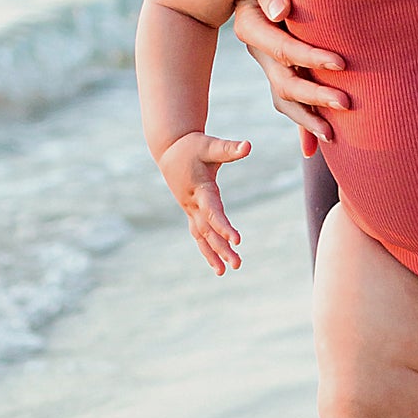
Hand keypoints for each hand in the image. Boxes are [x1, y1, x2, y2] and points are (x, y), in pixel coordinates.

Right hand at [157, 130, 250, 272]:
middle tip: (237, 264)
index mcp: (200, 189)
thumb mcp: (210, 145)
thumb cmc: (192, 146)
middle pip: (208, 230)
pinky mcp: (191, 212)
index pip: (213, 212)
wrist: (169, 149)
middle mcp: (193, 204)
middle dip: (222, 248)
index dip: (224, 226)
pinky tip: (217, 264)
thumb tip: (248, 146)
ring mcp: (190, 210)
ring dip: (213, 254)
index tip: (237, 240)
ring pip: (201, 237)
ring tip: (225, 272)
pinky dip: (207, 249)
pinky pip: (198, 235)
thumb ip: (229, 149)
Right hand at [234, 0, 347, 158]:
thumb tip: (279, 11)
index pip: (284, 49)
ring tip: (332, 137)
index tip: (341, 63)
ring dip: (307, 120)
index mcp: (253, 28)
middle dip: (315, 95)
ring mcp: (268, 65)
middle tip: (346, 104)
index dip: (311, 58)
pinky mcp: (280, 71)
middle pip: (284, 83)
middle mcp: (258, 51)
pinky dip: (301, 126)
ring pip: (284, 99)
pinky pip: (290, 103)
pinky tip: (312, 149)